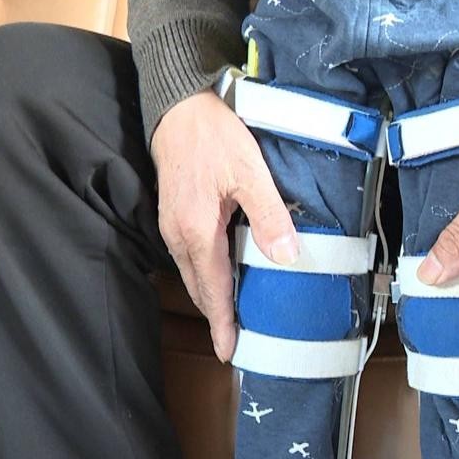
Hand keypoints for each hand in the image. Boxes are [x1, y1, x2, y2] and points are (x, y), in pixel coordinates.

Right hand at [152, 90, 298, 361]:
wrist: (177, 106)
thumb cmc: (214, 136)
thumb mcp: (251, 173)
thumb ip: (269, 216)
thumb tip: (286, 257)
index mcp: (198, 232)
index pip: (214, 290)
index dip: (223, 322)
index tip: (228, 351)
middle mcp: (178, 235)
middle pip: (200, 288)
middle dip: (216, 316)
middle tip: (233, 341)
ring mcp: (171, 225)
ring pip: (192, 273)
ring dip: (210, 296)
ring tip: (230, 316)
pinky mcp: (172, 214)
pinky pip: (188, 256)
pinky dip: (204, 275)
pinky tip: (220, 275)